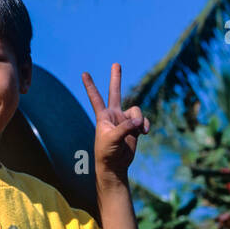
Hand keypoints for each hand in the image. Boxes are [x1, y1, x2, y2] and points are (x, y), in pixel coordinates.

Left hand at [82, 63, 149, 181]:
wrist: (115, 164)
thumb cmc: (107, 152)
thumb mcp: (113, 138)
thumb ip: (126, 127)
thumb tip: (140, 119)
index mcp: (103, 116)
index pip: (95, 97)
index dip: (90, 86)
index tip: (84, 73)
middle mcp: (113, 115)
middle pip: (115, 92)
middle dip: (116, 78)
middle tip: (116, 64)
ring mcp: (124, 120)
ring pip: (136, 111)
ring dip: (140, 119)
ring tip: (140, 130)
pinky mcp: (134, 127)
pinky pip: (143, 121)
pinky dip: (145, 125)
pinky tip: (144, 132)